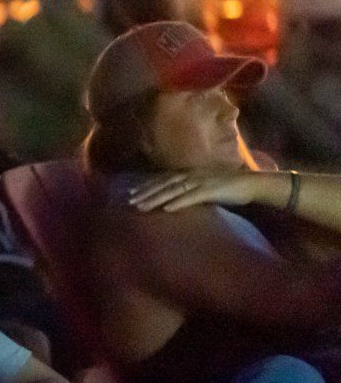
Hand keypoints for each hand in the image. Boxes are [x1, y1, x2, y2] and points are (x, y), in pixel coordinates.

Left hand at [127, 169, 269, 212]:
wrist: (252, 183)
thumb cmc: (228, 186)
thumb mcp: (204, 185)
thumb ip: (190, 189)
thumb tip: (174, 198)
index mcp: (190, 173)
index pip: (163, 179)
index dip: (146, 185)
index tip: (131, 193)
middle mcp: (192, 175)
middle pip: (163, 184)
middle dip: (145, 192)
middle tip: (128, 201)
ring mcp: (201, 181)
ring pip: (173, 190)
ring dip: (155, 198)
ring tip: (141, 206)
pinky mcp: (212, 190)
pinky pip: (192, 197)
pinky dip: (179, 202)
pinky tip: (167, 209)